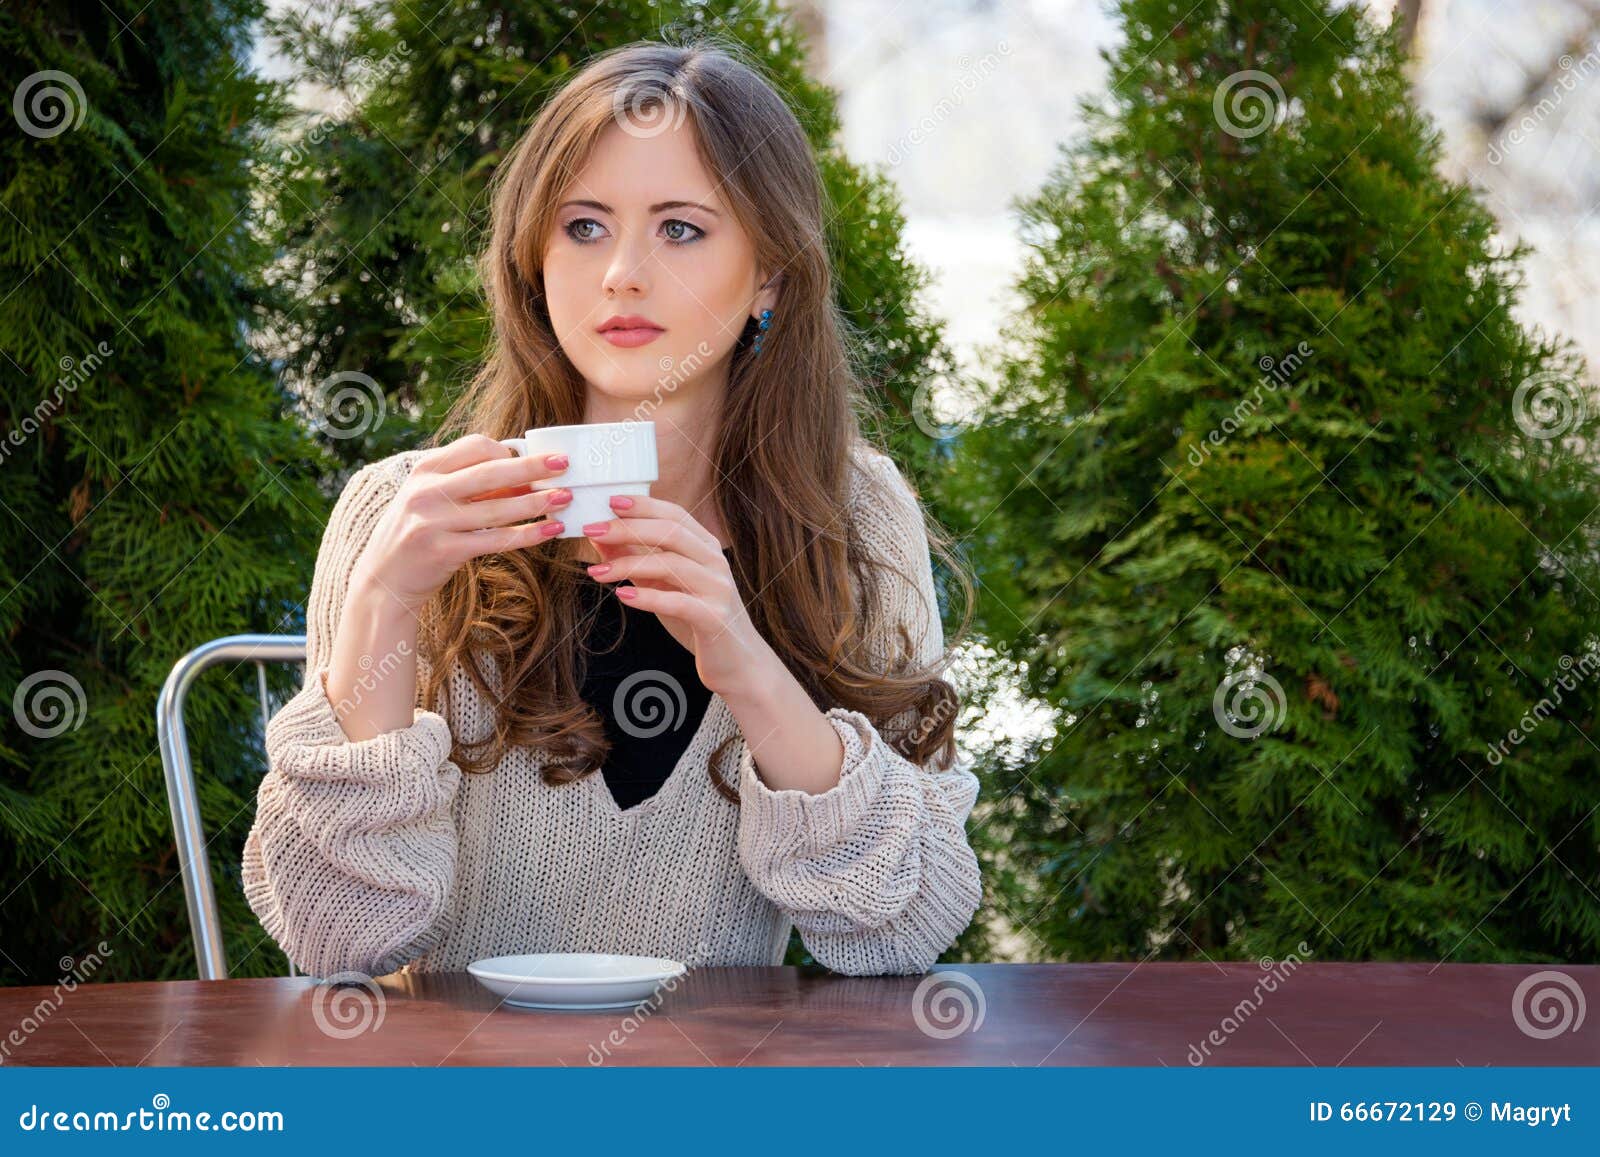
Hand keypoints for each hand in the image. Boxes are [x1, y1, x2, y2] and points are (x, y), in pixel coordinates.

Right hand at [355, 434, 573, 613]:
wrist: (383, 581)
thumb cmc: (416, 534)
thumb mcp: (431, 499)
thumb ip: (468, 485)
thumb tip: (524, 477)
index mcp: (424, 470)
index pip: (474, 446)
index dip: (509, 450)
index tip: (535, 458)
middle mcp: (426, 492)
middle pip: (491, 472)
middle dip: (532, 467)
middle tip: (564, 464)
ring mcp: (433, 522)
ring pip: (498, 509)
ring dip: (537, 503)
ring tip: (565, 498)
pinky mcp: (443, 551)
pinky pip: (496, 540)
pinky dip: (527, 535)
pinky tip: (549, 531)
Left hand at [580, 493, 772, 696]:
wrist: (738, 662)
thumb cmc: (697, 618)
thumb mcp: (665, 585)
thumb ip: (637, 559)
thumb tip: (599, 537)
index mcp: (706, 548)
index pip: (675, 515)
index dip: (643, 505)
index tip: (609, 501)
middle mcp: (715, 562)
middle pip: (671, 533)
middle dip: (628, 528)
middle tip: (593, 530)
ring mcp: (718, 589)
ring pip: (672, 564)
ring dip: (629, 565)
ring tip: (597, 573)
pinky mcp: (714, 618)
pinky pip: (679, 602)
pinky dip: (648, 597)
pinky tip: (623, 596)